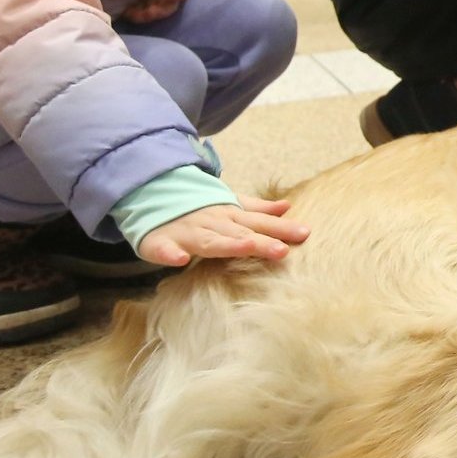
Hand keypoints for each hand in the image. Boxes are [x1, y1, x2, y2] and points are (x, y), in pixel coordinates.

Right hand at [136, 195, 309, 265]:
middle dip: (261, 241)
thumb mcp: (229, 206)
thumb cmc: (199, 210)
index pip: (259, 223)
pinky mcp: (159, 242)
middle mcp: (211, 222)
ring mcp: (186, 232)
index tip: (305, 233)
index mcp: (229, 215)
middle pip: (239, 233)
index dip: (281, 228)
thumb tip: (287, 206)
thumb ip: (258, 209)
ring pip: (208, 240)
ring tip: (247, 248)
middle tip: (283, 250)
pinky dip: (170, 254)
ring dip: (227, 245)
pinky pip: (163, 249)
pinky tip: (179, 260)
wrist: (151, 197)